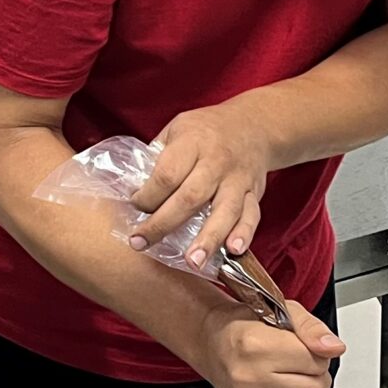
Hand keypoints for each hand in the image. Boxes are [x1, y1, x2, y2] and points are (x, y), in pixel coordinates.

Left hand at [130, 103, 275, 266]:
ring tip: (193, 262)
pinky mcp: (254, 193)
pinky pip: (251, 216)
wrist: (253, 124)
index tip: (134, 207)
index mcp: (192, 143)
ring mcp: (237, 179)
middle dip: (163, 224)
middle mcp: (216, 162)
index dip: (147, 195)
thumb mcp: (176, 129)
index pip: (166, 174)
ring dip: (208, 238)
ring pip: (224, 211)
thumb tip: (133, 189)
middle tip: (140, 243)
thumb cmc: (206, 130)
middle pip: (190, 197)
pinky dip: (244, 233)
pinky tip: (233, 250)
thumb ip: (158, 157)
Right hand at [193, 300, 342, 387]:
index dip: (320, 356)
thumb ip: (312, 328)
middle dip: (321, 380)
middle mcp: (249, 380)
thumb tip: (333, 348)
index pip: (315, 362)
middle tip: (307, 371)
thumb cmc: (246, 329)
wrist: (214, 345)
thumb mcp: (282, 312)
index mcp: (256, 347)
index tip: (308, 352)